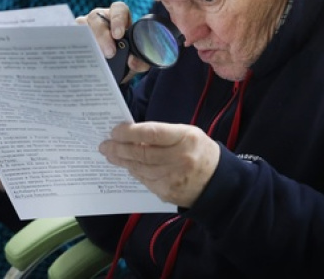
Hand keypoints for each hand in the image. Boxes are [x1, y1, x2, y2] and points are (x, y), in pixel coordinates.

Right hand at [76, 2, 149, 79]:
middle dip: (102, 35)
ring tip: (95, 57)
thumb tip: (132, 62)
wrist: (113, 70)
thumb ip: (140, 61)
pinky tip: (80, 59)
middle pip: (96, 18)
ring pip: (81, 27)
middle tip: (109, 53)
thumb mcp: (135, 60)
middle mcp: (100, 18)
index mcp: (118, 17)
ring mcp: (85, 27)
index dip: (118, 19)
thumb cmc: (125, 58)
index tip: (119, 35)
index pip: (118, 9)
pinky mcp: (75, 38)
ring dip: (88, 41)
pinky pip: (71, 39)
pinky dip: (75, 48)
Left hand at [99, 121, 220, 207]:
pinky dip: (134, 171)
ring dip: (122, 161)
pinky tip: (127, 165)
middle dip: (119, 148)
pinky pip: (144, 180)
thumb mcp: (188, 134)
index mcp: (186, 139)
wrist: (218, 183)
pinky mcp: (167, 193)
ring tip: (110, 154)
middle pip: (141, 153)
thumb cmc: (200, 151)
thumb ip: (163, 134)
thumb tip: (133, 135)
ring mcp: (172, 178)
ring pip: (139, 168)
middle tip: (105, 144)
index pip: (152, 133)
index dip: (130, 132)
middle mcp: (179, 159)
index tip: (115, 130)